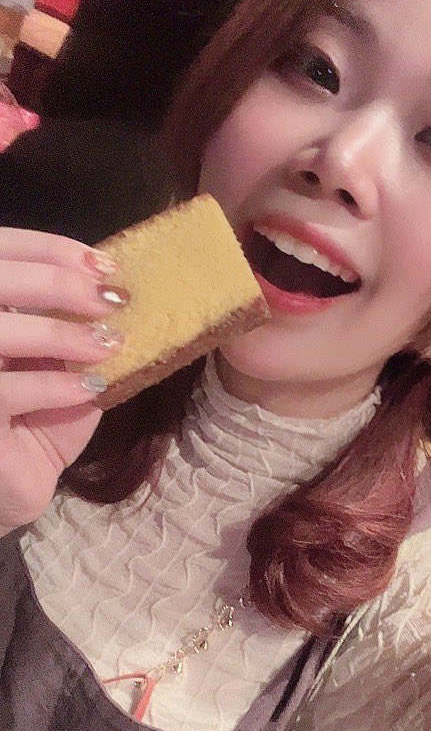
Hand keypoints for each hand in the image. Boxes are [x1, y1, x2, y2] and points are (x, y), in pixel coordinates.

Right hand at [0, 227, 127, 533]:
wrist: (18, 481)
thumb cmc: (41, 416)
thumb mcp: (65, 361)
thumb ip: (76, 323)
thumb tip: (119, 286)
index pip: (0, 250)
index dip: (47, 248)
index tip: (102, 264)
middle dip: (56, 282)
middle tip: (109, 300)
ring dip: (61, 335)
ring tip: (107, 345)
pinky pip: (5, 390)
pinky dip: (53, 386)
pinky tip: (89, 388)